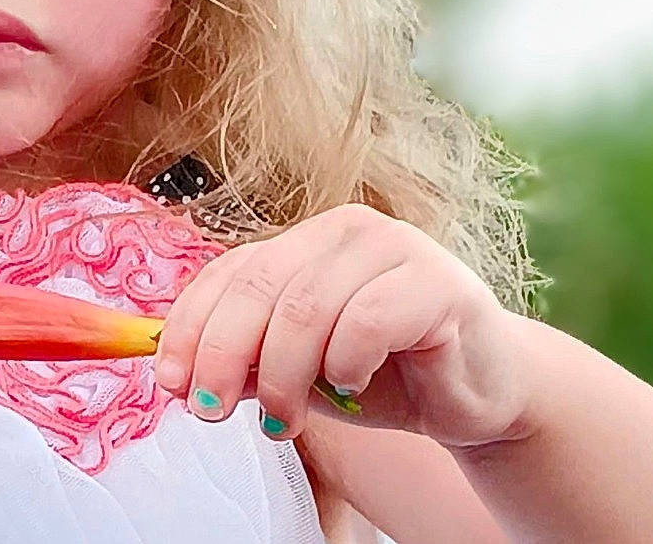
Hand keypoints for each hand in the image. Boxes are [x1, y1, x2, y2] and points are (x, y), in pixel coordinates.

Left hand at [152, 203, 530, 448]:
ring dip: (283, 375)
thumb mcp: (302, 372)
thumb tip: (182, 373)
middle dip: (223, 354)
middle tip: (209, 412)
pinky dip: (345, 363)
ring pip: (307, 307)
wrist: (481, 397)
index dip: (192, 327)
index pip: (230, 272)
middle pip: (260, 286)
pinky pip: (368, 320)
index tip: (172, 383)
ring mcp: (397, 249)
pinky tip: (350, 386)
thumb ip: (249, 363)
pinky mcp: (439, 284)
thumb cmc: (388, 376)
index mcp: (309, 240)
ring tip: (285, 421)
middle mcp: (349, 231)